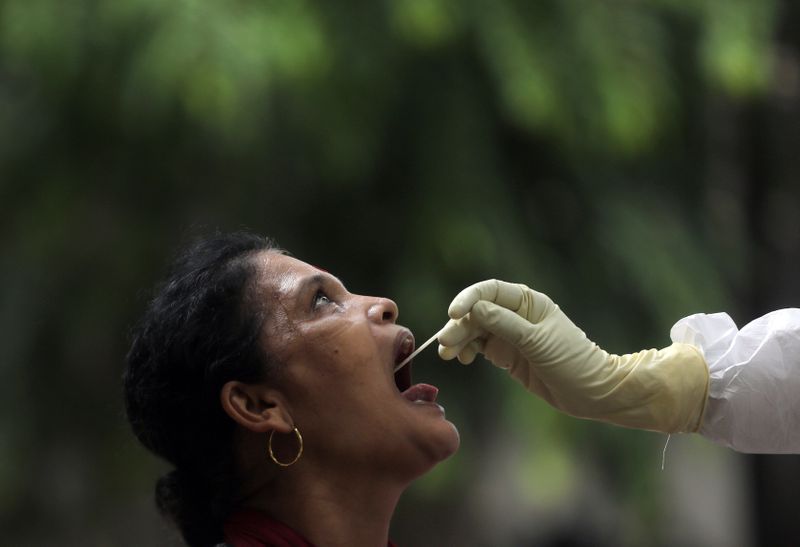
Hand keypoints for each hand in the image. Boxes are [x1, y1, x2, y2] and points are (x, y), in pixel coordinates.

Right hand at [438, 280, 709, 432]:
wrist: (592, 393)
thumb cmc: (572, 362)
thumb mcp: (537, 342)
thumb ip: (505, 324)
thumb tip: (475, 309)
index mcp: (527, 302)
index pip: (489, 292)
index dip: (468, 299)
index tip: (454, 314)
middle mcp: (515, 314)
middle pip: (476, 312)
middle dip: (459, 325)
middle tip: (445, 344)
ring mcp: (509, 334)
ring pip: (474, 330)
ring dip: (459, 339)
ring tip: (448, 354)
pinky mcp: (506, 353)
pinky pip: (479, 346)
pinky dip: (467, 350)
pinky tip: (463, 359)